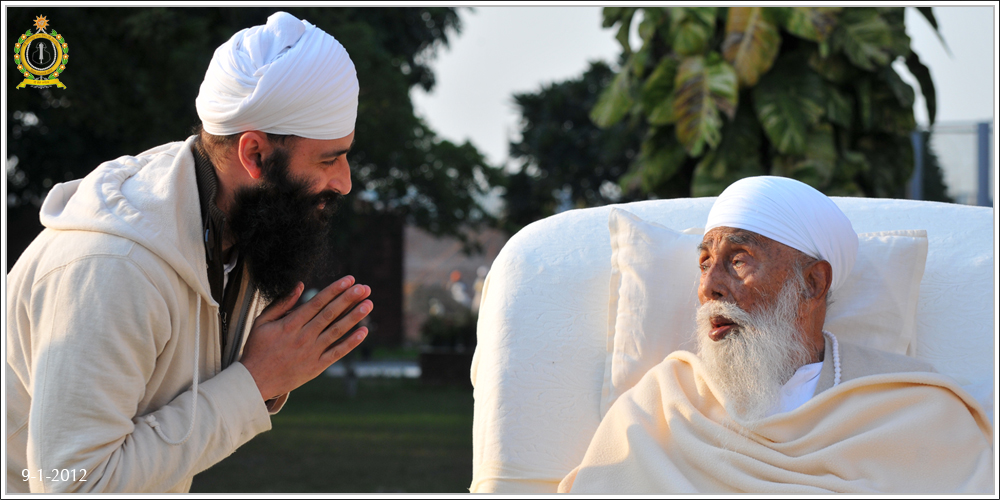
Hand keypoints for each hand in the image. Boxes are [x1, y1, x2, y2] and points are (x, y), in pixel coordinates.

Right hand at [240, 276, 372, 400]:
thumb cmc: (257, 349)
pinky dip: (351, 343)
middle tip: (365, 288)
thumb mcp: (262, 322)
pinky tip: (364, 331)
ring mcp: (311, 352)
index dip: (335, 289)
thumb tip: (300, 286)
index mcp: (290, 323)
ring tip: (368, 304)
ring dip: (354, 317)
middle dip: (349, 299)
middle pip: (330, 313)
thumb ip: (282, 303)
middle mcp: (303, 336)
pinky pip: (337, 353)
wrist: (254, 381)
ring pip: (337, 331)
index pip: (317, 302)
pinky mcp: (316, 367)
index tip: (349, 280)